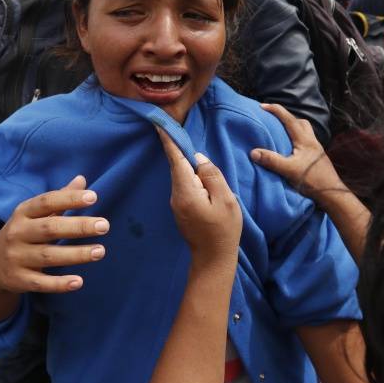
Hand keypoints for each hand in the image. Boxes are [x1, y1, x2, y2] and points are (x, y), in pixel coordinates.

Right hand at [0, 175, 108, 293]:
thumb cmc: (23, 233)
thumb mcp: (35, 214)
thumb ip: (59, 199)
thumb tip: (82, 180)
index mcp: (23, 213)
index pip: (47, 202)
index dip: (69, 198)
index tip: (93, 197)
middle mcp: (17, 233)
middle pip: (49, 228)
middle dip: (78, 227)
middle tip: (104, 225)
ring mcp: (17, 257)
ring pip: (48, 256)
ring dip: (76, 254)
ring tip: (100, 251)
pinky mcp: (19, 280)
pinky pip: (40, 283)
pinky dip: (59, 284)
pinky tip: (79, 281)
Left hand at [155, 126, 240, 266]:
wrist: (213, 259)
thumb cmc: (223, 230)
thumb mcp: (225, 200)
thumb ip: (211, 176)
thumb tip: (198, 158)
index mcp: (186, 192)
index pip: (176, 160)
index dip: (168, 141)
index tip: (158, 123)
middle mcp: (176, 196)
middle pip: (179, 166)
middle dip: (181, 150)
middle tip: (180, 131)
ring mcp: (176, 203)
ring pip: (183, 176)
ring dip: (190, 166)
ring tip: (202, 164)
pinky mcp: (180, 208)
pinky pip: (185, 185)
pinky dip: (191, 177)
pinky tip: (202, 180)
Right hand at [249, 104, 349, 205]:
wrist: (332, 194)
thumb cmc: (312, 181)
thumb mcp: (289, 170)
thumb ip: (272, 160)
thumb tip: (253, 152)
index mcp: (304, 139)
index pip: (288, 119)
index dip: (275, 110)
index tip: (262, 106)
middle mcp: (311, 140)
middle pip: (299, 122)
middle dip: (285, 117)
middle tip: (272, 119)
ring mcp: (316, 149)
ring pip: (304, 131)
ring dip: (292, 128)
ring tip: (280, 133)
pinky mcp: (317, 157)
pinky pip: (305, 140)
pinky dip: (296, 139)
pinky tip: (291, 148)